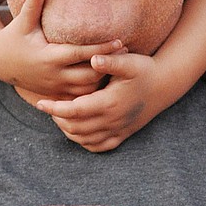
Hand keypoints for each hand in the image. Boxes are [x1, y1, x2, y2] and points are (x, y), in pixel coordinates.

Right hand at [0, 0, 123, 96]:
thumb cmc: (14, 36)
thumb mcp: (22, 21)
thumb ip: (33, 3)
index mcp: (48, 57)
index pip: (80, 54)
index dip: (101, 49)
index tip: (120, 42)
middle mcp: (54, 75)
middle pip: (88, 75)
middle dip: (108, 66)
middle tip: (127, 53)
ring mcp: (55, 88)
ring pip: (87, 90)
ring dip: (103, 80)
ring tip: (120, 66)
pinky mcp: (55, 94)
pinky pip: (79, 98)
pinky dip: (93, 91)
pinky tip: (106, 81)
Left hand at [36, 52, 165, 151]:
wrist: (164, 85)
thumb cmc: (144, 70)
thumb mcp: (129, 62)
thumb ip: (110, 61)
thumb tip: (93, 58)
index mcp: (110, 103)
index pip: (74, 110)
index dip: (55, 108)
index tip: (40, 102)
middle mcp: (113, 121)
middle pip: (75, 127)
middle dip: (57, 118)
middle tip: (48, 105)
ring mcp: (118, 131)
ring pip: (84, 139)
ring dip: (67, 130)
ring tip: (59, 115)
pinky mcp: (122, 135)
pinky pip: (98, 147)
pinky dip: (83, 141)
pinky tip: (76, 129)